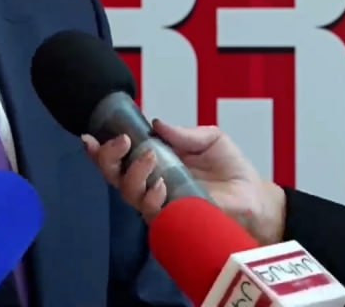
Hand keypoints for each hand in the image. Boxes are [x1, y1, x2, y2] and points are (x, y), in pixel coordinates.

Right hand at [82, 119, 285, 244]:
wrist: (254, 198)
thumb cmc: (230, 169)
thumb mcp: (210, 139)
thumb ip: (183, 133)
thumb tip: (156, 123)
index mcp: (154, 161)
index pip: (118, 157)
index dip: (99, 149)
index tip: (90, 137)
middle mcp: (149, 183)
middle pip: (112, 175)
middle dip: (108, 158)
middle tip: (123, 142)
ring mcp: (158, 204)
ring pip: (127, 193)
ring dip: (133, 174)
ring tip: (150, 159)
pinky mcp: (171, 221)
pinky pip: (150, 213)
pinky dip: (150, 198)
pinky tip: (161, 186)